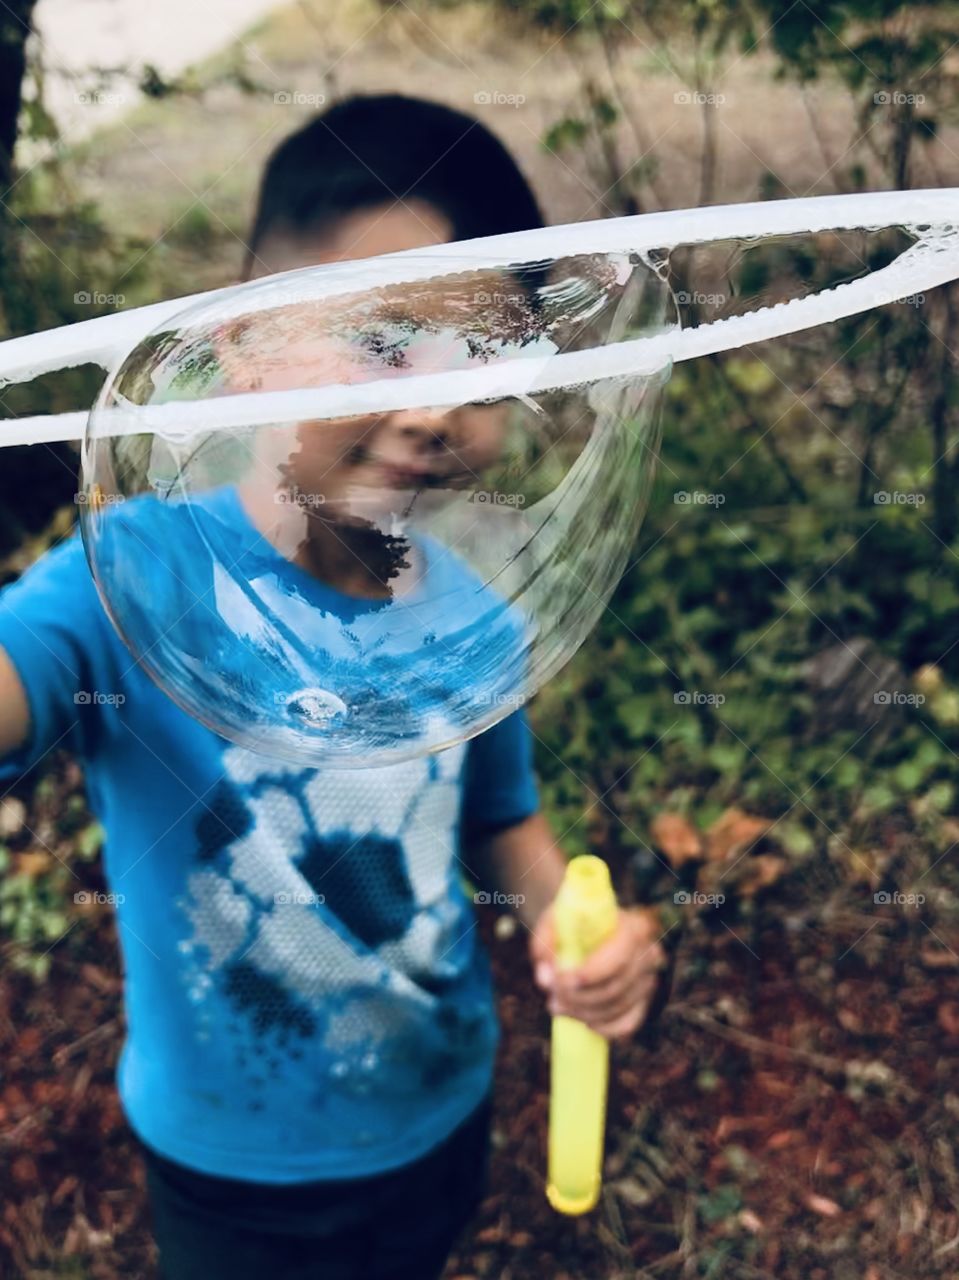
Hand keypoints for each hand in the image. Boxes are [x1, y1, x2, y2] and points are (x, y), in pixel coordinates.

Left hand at [530, 905, 665, 1039]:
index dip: (590, 975)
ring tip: (556, 1006)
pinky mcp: (644, 1000)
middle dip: (578, 999)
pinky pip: (629, 1023)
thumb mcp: (557, 919)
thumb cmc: (574, 922)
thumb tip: (544, 975)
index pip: (618, 958)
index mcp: (633, 927)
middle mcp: (648, 954)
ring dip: (583, 1013)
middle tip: (551, 997)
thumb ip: (545, 941)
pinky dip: (606, 1028)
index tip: (559, 981)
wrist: (593, 926)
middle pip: (616, 988)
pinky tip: (584, 1021)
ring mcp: (648, 979)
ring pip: (618, 1008)